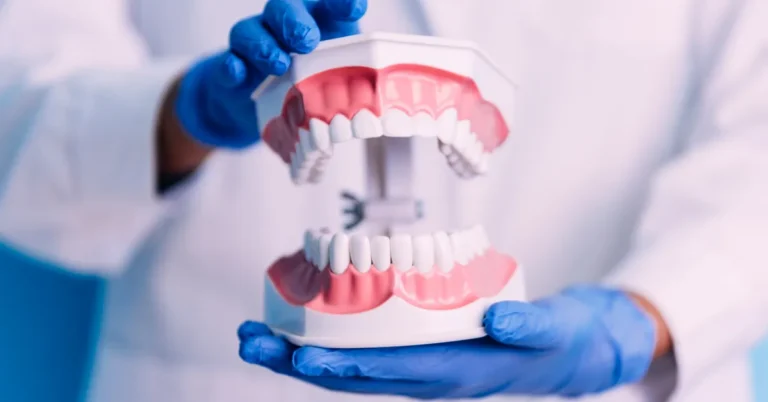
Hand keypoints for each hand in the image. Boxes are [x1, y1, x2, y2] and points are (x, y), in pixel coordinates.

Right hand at [169, 0, 367, 152]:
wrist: (258, 109)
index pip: (327, 3)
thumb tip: (381, 96)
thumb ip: (354, 77)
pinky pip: (226, 63)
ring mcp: (253, 47)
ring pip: (248, 31)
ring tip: (280, 65)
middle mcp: (282, 27)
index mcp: (316, 22)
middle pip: (281, 8)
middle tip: (307, 41)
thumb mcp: (336, 79)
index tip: (354, 9)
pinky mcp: (232, 72)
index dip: (339, 3)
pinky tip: (239, 73)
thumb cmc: (308, 84)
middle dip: (293, 21)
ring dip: (263, 45)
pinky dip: (231, 67)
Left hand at [239, 286, 660, 398]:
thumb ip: (529, 325)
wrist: (561, 353)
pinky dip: (327, 342)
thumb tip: (501, 319)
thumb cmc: (553, 340)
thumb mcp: (552, 330)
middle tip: (252, 342)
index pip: (393, 371)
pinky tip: (300, 327)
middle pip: (355, 375)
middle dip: (299, 362)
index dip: (346, 366)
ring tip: (256, 336)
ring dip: (300, 355)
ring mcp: (418, 368)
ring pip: (351, 368)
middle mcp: (429, 376)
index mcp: (458, 371)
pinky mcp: (415, 354)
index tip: (303, 358)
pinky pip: (364, 353)